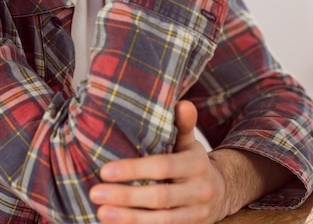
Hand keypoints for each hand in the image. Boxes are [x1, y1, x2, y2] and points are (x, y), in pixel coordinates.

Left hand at [89, 100, 226, 223]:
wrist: (221, 192)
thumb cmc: (193, 162)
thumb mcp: (189, 142)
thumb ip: (182, 124)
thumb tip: (183, 103)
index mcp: (196, 165)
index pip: (162, 167)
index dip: (133, 170)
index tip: (105, 171)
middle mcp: (198, 191)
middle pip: (159, 197)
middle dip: (125, 196)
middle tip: (95, 193)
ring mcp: (195, 215)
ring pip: (160, 220)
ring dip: (129, 218)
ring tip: (101, 212)